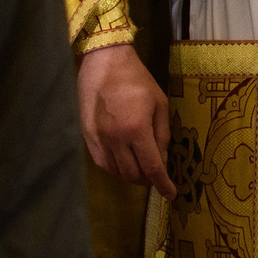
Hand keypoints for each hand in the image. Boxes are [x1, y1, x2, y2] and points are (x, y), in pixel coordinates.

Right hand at [78, 43, 174, 197]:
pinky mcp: (87, 137)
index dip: (163, 185)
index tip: (171, 194)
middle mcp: (116, 139)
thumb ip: (162, 134)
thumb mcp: (159, 103)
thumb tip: (163, 159)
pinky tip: (123, 161)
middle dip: (148, 180)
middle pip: (133, 175)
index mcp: (137, 129)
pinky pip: (102, 164)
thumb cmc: (136, 79)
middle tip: (157, 175)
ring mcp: (99, 139)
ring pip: (117, 172)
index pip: (152, 168)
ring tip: (141, 167)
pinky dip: (115, 168)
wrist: (103, 63)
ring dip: (132, 175)